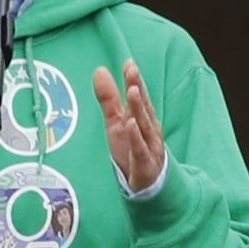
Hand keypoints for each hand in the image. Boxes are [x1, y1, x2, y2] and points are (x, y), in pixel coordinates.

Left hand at [95, 61, 165, 194]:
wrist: (148, 183)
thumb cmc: (132, 149)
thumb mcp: (116, 122)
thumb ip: (109, 98)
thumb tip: (99, 70)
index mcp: (142, 118)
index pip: (139, 96)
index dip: (134, 80)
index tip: (129, 63)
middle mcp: (149, 129)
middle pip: (143, 106)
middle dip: (138, 88)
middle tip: (132, 71)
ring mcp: (149, 145)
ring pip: (144, 124)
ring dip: (139, 108)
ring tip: (132, 91)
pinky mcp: (145, 163)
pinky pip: (140, 148)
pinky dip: (136, 136)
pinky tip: (130, 124)